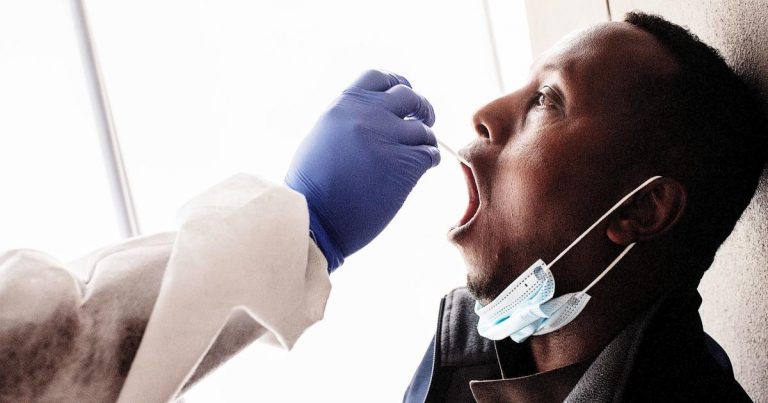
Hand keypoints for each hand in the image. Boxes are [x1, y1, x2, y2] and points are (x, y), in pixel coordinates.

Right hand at [285, 70, 439, 271]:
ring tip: (418, 154)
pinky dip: (429, 160)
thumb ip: (348, 119)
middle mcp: (367, 115)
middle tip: (424, 121)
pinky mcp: (404, 165)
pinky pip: (429, 154)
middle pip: (409, 98)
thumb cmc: (312, 187)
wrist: (313, 219)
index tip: (404, 99)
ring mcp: (387, 138)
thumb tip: (374, 115)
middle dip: (421, 109)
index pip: (380, 77)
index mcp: (344, 104)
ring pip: (423, 130)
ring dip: (424, 142)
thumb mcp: (323, 135)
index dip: (397, 85)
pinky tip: (421, 169)